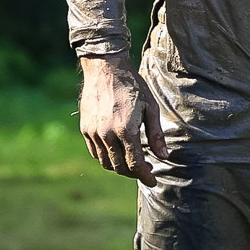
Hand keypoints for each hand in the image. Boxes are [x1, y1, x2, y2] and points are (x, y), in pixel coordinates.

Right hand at [78, 56, 168, 182]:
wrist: (105, 69)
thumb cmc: (132, 86)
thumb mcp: (150, 108)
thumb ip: (156, 134)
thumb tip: (163, 156)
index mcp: (125, 130)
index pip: (135, 164)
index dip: (145, 176)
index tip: (153, 181)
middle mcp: (106, 134)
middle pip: (119, 166)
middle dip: (134, 173)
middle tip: (146, 170)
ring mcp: (93, 132)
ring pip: (105, 162)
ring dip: (119, 167)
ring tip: (133, 162)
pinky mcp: (85, 129)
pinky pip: (95, 152)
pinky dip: (106, 157)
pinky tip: (118, 152)